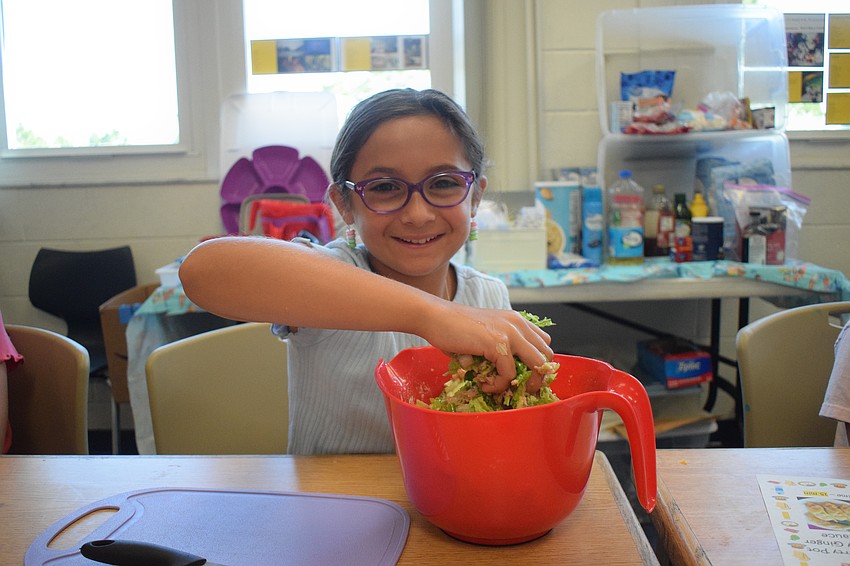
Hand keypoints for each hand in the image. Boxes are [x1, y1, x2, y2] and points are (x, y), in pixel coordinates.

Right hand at [423, 305, 553, 393]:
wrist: (434, 317)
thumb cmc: (453, 328)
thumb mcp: (484, 334)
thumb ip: (499, 348)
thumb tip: (507, 375)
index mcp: (516, 320)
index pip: (543, 343)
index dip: (538, 363)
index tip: (525, 378)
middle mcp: (518, 324)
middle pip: (547, 355)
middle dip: (538, 376)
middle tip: (521, 389)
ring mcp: (510, 333)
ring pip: (538, 364)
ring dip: (525, 383)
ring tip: (505, 389)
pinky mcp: (498, 343)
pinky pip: (509, 374)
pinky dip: (498, 385)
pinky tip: (484, 384)